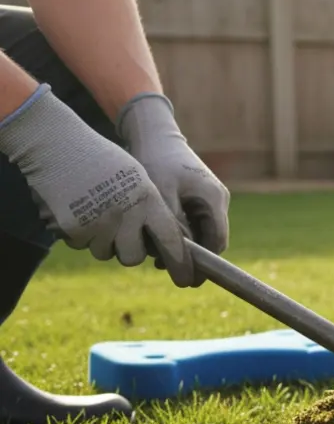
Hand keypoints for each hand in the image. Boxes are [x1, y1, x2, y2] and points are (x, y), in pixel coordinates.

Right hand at [0, 83, 195, 285]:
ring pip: (104, 253)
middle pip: (133, 257)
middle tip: (120, 231)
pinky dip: (78, 233)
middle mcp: (126, 215)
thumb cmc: (102, 159)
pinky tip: (76, 209)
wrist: (57, 144)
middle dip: (128, 250)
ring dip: (101, 241)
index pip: (171, 240)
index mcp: (148, 201)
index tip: (186, 278)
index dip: (180, 262)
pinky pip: (79, 245)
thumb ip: (151, 209)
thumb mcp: (137, 178)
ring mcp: (97, 224)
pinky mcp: (71, 229)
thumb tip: (164, 242)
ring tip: (95, 212)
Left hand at [117, 92, 229, 258]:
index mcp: (214, 199)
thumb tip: (180, 254)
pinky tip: (156, 237)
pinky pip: (192, 222)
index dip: (205, 263)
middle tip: (163, 267)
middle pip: (211, 239)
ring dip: (182, 245)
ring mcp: (209, 199)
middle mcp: (217, 200)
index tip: (188, 279)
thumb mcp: (161, 194)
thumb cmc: (156, 160)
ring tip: (155, 255)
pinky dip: (178, 232)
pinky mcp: (198, 197)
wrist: (155, 135)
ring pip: (200, 232)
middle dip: (190, 255)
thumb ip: (173, 224)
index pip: (217, 241)